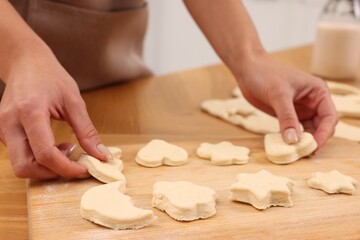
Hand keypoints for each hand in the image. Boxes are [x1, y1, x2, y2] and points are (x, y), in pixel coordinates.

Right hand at [0, 49, 110, 178]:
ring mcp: (2, 128)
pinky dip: (38, 159)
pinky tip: (54, 145)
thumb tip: (101, 155)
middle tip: (74, 162)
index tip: (84, 169)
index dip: (67, 168)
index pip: (45, 153)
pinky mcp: (3, 132)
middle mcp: (10, 123)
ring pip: (20, 165)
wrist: (25, 62)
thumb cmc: (50, 76)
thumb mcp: (74, 100)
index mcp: (30, 111)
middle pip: (25, 166)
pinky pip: (19, 156)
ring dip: (45, 167)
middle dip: (52, 172)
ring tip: (66, 149)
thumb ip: (87, 130)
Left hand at [236, 52, 337, 147]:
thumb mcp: (278, 95)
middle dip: (315, 139)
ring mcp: (301, 109)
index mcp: (318, 92)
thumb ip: (287, 118)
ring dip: (304, 141)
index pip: (329, 116)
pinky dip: (293, 139)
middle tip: (304, 153)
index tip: (314, 145)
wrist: (248, 68)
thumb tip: (293, 141)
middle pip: (322, 126)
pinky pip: (295, 130)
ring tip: (296, 153)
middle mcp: (313, 101)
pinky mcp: (288, 114)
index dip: (324, 133)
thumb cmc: (265, 74)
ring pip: (309, 130)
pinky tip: (287, 146)